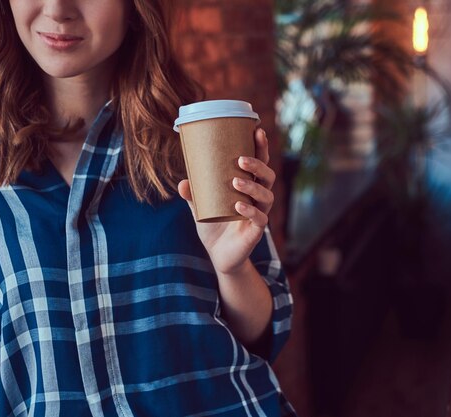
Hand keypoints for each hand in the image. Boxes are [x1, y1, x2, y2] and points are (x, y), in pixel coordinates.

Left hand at [178, 128, 275, 275]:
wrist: (218, 255)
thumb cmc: (214, 225)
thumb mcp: (200, 207)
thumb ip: (193, 194)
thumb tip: (182, 182)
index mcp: (249, 186)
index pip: (260, 163)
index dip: (261, 147)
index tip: (257, 129)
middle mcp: (258, 198)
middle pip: (268, 176)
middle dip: (258, 164)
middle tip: (241, 159)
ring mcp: (259, 214)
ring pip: (266, 196)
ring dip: (253, 186)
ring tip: (235, 181)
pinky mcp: (256, 232)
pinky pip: (260, 219)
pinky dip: (250, 211)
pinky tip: (239, 206)